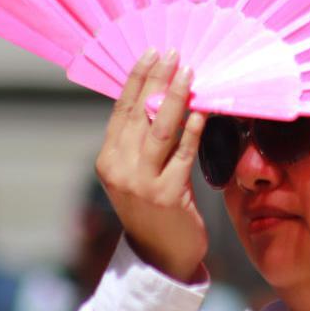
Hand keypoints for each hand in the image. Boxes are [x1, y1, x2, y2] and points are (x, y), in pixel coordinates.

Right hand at [95, 48, 207, 282]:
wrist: (160, 258)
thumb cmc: (153, 210)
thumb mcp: (135, 174)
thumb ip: (140, 142)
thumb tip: (159, 97)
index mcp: (107, 160)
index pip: (121, 110)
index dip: (136, 79)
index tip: (151, 53)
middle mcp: (119, 169)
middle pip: (139, 114)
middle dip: (157, 79)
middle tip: (173, 53)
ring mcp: (142, 184)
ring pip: (159, 130)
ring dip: (175, 97)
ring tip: (189, 73)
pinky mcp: (168, 196)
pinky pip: (182, 154)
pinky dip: (192, 129)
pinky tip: (201, 110)